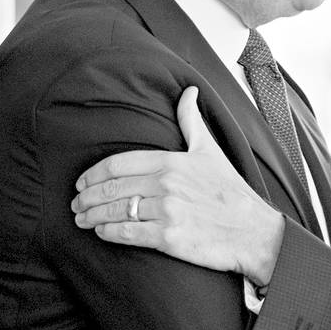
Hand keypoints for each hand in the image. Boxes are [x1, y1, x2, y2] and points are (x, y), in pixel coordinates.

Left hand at [72, 87, 284, 283]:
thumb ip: (191, 121)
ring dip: (92, 216)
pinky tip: (101, 232)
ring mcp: (167, 211)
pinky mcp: (169, 238)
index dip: (93, 174)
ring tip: (82, 220)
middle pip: (112, 188)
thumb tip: (188, 91)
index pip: (118, 164)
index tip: (82, 183)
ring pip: (116, 211)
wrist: (254, 232)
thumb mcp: (211, 151)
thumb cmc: (232, 192)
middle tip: (76, 204)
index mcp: (171, 161)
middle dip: (87, 197)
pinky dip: (109, 232)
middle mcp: (166, 184)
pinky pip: (128, 233)